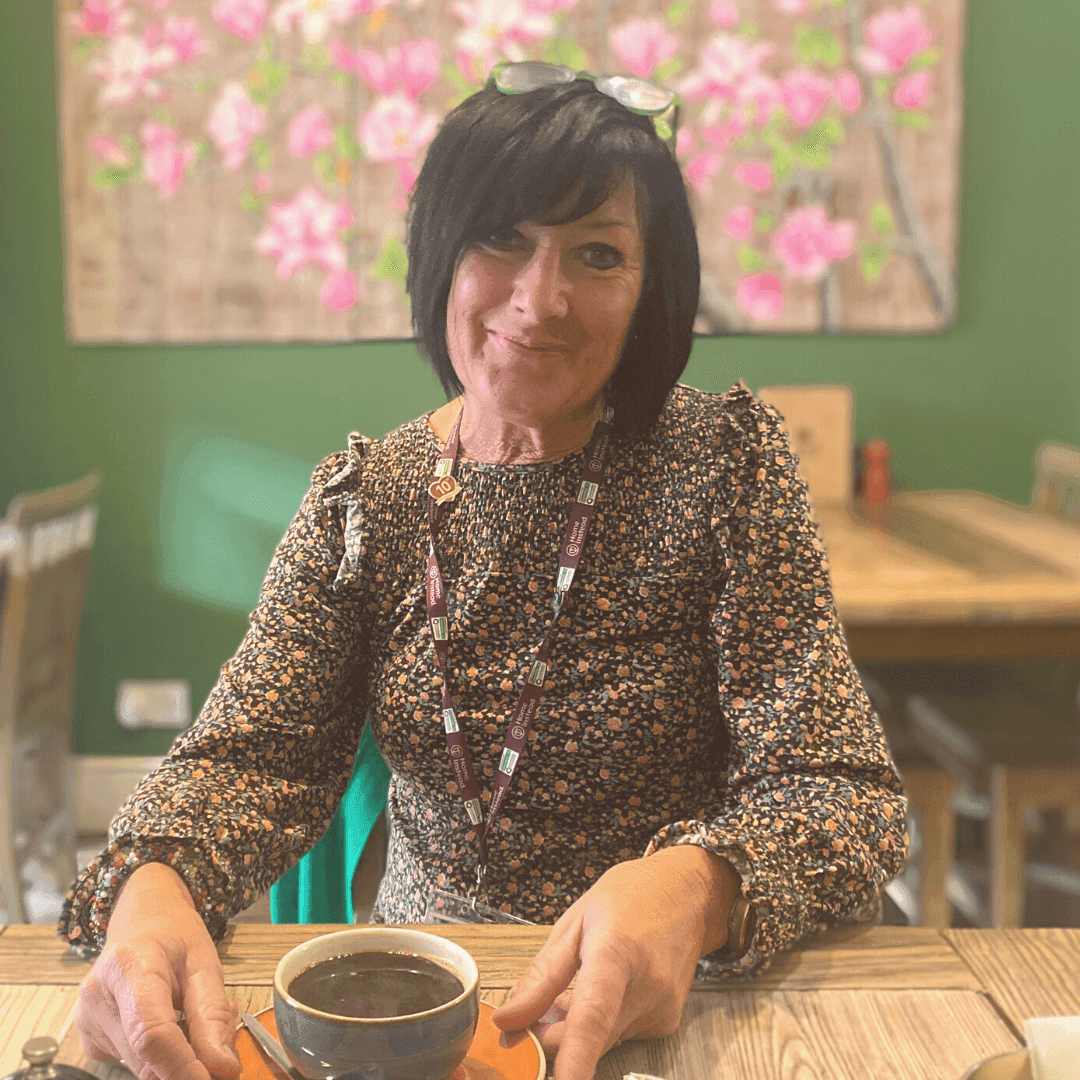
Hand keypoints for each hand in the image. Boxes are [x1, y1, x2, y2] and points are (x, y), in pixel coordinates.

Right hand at [74, 862, 240, 1079]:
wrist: (140, 921)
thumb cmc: (174, 935)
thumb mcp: (205, 962)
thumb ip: (212, 1015)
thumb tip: (223, 1068)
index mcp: (129, 967)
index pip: (151, 1032)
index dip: (181, 1066)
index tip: (212, 1078)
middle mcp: (97, 998)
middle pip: (146, 1056)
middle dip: (189, 1062)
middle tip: (219, 1038)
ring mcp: (86, 1021)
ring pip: (141, 1065)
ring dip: (176, 1058)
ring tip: (193, 1017)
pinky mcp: (88, 1040)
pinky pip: (132, 1063)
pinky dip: (159, 1056)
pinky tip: (171, 1023)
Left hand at [491, 846, 738, 1079]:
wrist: (688, 893)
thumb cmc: (628, 897)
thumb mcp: (574, 921)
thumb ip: (541, 975)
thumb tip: (507, 1021)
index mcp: (616, 952)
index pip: (592, 1014)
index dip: (574, 1056)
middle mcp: (646, 987)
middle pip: (589, 1037)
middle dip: (551, 1039)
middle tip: (526, 1020)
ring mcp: (661, 1009)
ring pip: (603, 1041)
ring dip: (575, 1030)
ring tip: (568, 992)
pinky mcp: (667, 1022)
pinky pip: (619, 1035)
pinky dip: (600, 1026)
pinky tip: (598, 994)